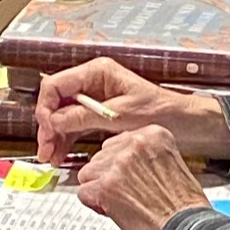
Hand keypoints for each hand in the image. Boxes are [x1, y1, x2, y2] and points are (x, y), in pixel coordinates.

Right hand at [34, 57, 229, 164]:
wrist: (184, 123)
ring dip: (55, 136)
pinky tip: (62, 154)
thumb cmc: (160, 111)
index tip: (46, 127)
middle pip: (57, 102)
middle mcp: (93, 83)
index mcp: (98, 72)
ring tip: (51, 157)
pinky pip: (75, 126)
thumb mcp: (120, 115)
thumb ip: (85, 117)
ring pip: (63, 116)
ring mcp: (95, 99)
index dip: (46, 107)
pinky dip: (67, 139)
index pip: (57, 84)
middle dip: (48, 126)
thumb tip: (55, 121)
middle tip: (45, 148)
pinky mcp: (99, 115)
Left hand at [75, 125, 213, 229]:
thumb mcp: (172, 164)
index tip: (129, 177)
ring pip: (88, 174)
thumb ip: (146, 156)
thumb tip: (125, 162)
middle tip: (126, 194)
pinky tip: (113, 212)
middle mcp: (135, 144)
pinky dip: (95, 205)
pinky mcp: (105, 186)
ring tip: (121, 203)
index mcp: (154, 134)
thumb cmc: (185, 206)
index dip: (120, 164)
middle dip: (108, 176)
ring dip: (99, 190)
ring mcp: (118, 164)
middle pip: (100, 156)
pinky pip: (83, 193)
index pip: (118, 142)